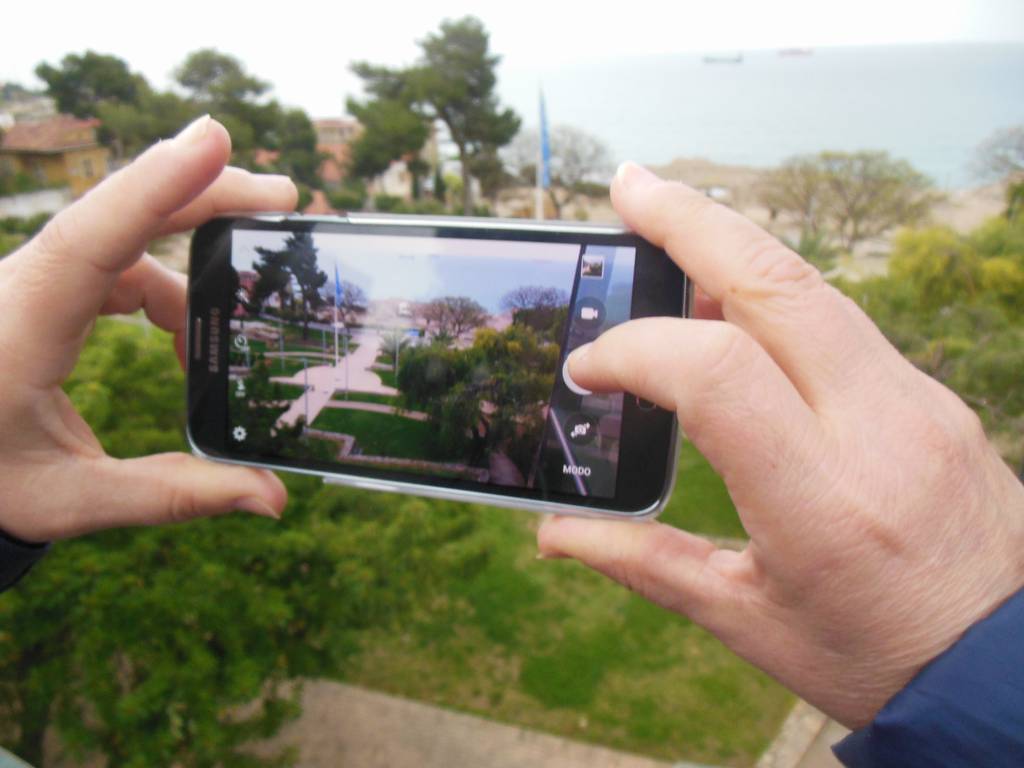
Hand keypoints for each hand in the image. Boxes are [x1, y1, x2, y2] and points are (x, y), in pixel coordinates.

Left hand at [0, 116, 293, 542]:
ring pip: (126, 240)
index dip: (154, 186)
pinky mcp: (45, 288)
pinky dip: (167, 294)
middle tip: (283, 196)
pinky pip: (118, 267)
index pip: (90, 242)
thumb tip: (276, 498)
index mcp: (19, 331)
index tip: (212, 139)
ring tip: (249, 304)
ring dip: (193, 263)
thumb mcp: (73, 499)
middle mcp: (22, 289)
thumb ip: (175, 494)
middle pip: (120, 217)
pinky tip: (189, 338)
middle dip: (203, 194)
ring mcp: (33, 282)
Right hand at [537, 162, 1023, 727]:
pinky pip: (841, 317)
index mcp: (820, 503)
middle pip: (777, 284)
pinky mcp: (930, 394)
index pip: (717, 372)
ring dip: (733, 244)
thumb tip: (554, 535)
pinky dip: (774, 292)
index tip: (588, 370)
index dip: (636, 349)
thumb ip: (644, 565)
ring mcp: (916, 401)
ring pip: (815, 285)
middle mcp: (877, 430)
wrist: (1009, 664)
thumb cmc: (874, 656)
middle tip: (628, 185)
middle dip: (692, 222)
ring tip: (666, 230)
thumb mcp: (746, 622)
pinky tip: (730, 304)